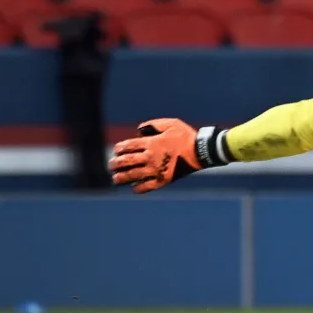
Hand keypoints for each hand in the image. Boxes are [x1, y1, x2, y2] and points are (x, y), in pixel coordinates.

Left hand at [109, 118, 227, 192]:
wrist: (201, 152)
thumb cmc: (186, 136)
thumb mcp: (171, 124)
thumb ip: (152, 124)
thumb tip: (139, 130)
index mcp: (151, 143)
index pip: (127, 146)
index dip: (119, 148)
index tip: (117, 150)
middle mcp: (150, 157)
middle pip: (125, 161)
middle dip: (115, 163)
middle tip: (111, 164)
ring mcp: (155, 170)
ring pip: (132, 176)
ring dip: (120, 177)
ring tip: (116, 179)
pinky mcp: (163, 180)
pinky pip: (146, 187)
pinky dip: (137, 188)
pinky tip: (134, 187)